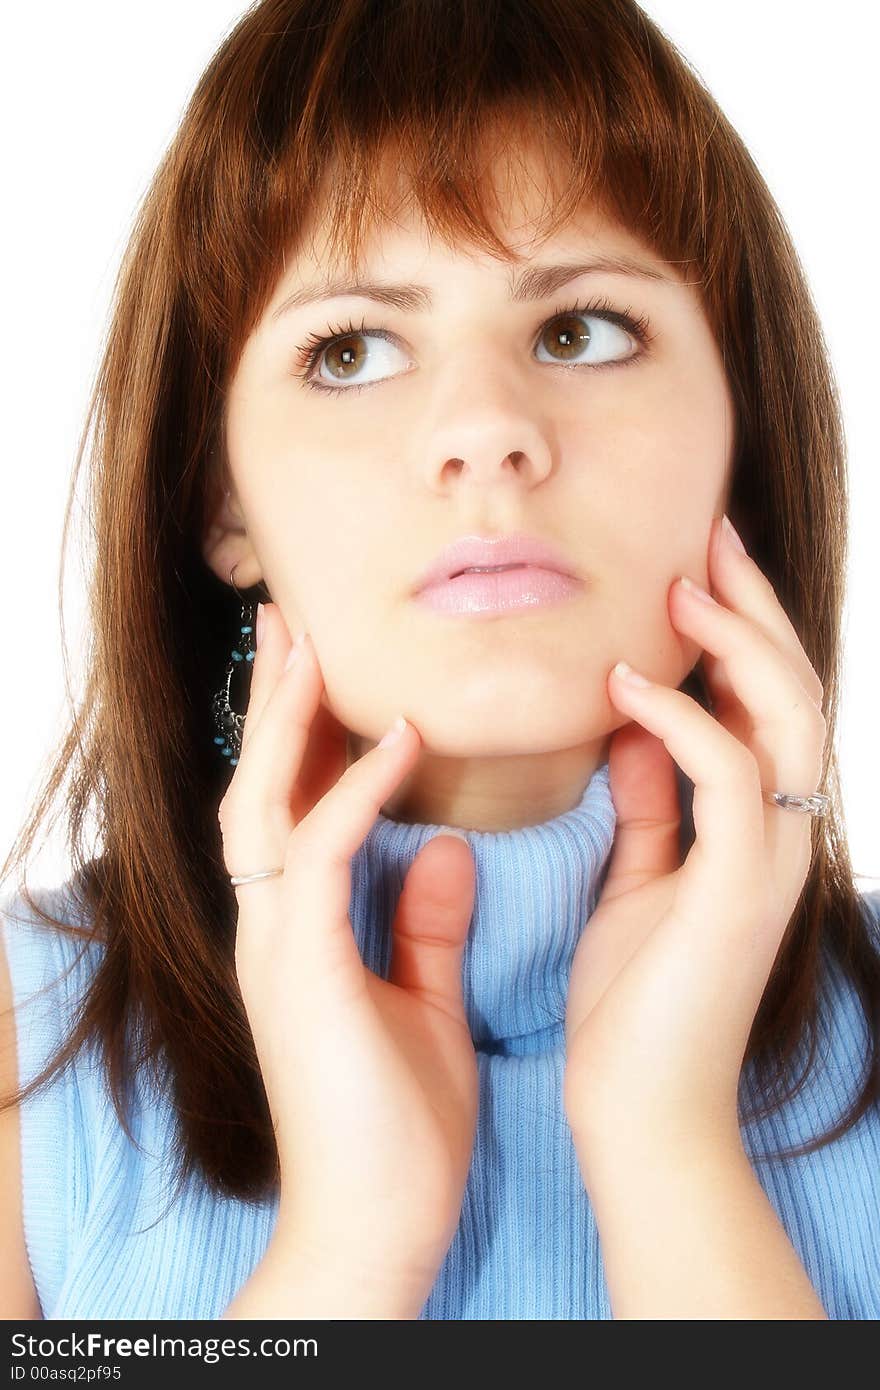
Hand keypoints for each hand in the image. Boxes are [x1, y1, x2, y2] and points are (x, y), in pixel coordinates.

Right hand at [217, 603, 477, 1308]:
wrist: (378, 1228)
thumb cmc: (399, 1128)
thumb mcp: (422, 1002)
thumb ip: (423, 924)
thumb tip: (444, 849)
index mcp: (302, 932)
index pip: (294, 808)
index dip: (306, 736)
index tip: (330, 668)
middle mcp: (274, 926)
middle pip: (259, 787)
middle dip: (275, 702)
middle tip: (291, 621)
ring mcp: (276, 945)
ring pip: (263, 803)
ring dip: (288, 721)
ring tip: (310, 643)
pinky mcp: (300, 969)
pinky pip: (319, 854)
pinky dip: (355, 790)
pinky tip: (399, 738)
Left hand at [563, 514, 826, 1156]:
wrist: (639, 1109)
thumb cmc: (636, 999)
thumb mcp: (640, 878)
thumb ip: (650, 804)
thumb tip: (635, 729)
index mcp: (756, 827)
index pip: (767, 701)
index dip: (740, 628)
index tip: (693, 563)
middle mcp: (781, 833)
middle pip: (795, 688)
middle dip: (755, 606)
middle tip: (708, 535)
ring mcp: (770, 860)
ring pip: (787, 715)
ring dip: (736, 640)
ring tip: (677, 585)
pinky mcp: (739, 890)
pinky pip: (729, 776)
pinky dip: (680, 719)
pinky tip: (623, 685)